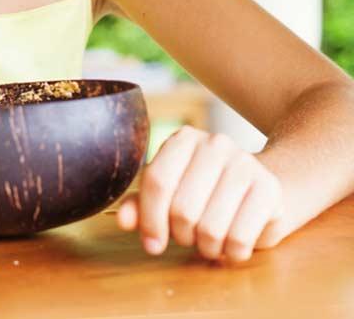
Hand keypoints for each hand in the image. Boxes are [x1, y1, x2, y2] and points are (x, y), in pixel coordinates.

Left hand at [116, 126, 284, 261]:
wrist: (263, 189)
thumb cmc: (207, 193)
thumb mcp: (172, 194)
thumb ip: (143, 205)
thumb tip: (123, 221)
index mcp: (183, 139)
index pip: (156, 181)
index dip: (151, 219)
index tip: (152, 244)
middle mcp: (215, 144)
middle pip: (182, 209)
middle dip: (182, 235)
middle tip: (190, 236)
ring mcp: (245, 163)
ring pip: (210, 228)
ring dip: (207, 247)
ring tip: (211, 240)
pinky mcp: (269, 189)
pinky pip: (239, 239)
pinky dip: (232, 253)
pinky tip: (233, 244)